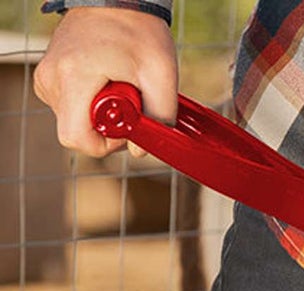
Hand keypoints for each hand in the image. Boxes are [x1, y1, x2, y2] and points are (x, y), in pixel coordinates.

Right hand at [34, 8, 176, 157]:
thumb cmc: (138, 32)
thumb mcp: (162, 76)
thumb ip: (160, 117)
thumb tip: (142, 151)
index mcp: (74, 77)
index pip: (76, 137)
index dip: (105, 145)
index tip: (125, 128)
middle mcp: (52, 77)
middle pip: (76, 131)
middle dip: (106, 128)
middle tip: (129, 102)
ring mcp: (46, 75)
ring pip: (72, 119)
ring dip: (99, 115)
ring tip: (117, 87)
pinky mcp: (48, 74)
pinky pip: (68, 106)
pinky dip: (89, 104)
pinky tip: (105, 85)